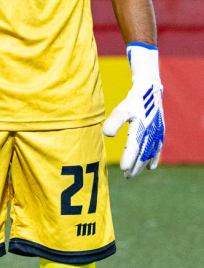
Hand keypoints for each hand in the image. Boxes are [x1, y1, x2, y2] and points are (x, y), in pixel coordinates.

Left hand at [102, 43, 164, 178]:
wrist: (150, 91)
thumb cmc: (133, 101)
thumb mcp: (122, 109)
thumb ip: (114, 122)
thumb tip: (106, 135)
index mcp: (141, 127)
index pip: (134, 147)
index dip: (130, 159)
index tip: (123, 169)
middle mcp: (151, 132)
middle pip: (143, 154)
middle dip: (135, 166)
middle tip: (127, 177)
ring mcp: (157, 133)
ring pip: (151, 153)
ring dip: (143, 164)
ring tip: (133, 174)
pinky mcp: (160, 132)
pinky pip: (158, 149)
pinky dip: (154, 158)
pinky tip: (151, 167)